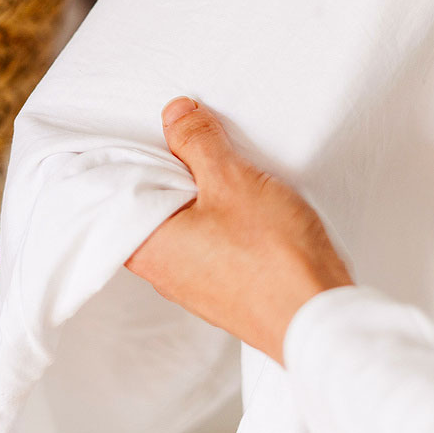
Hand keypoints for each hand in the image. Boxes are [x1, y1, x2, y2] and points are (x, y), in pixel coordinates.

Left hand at [125, 96, 352, 364]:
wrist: (318, 319)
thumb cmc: (271, 257)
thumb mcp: (231, 180)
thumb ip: (197, 142)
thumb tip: (175, 114)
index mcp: (146, 244)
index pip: (115, 192)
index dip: (130, 155)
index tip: (148, 130)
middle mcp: (161, 270)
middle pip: (150, 205)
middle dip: (169, 171)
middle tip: (191, 139)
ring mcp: (193, 284)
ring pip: (182, 225)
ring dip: (199, 196)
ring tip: (225, 169)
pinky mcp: (224, 290)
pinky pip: (209, 244)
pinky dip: (219, 220)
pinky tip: (246, 206)